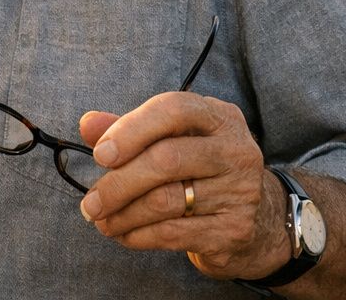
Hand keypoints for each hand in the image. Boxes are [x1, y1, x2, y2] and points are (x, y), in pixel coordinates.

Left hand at [76, 94, 288, 280]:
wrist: (257, 216)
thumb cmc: (198, 167)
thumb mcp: (170, 138)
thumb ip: (129, 129)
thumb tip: (88, 124)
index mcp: (219, 116)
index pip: (173, 109)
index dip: (131, 129)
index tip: (99, 154)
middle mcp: (236, 150)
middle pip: (166, 160)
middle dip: (118, 183)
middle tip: (89, 203)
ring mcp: (241, 191)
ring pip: (166, 201)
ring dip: (122, 214)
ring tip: (99, 220)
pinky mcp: (235, 229)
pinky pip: (174, 233)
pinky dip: (139, 235)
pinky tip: (123, 234)